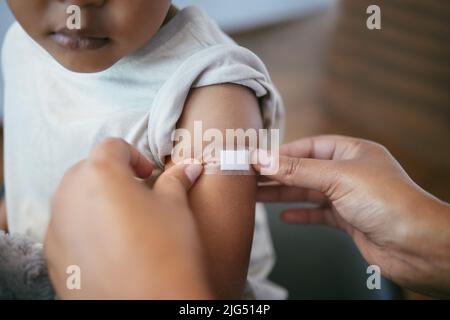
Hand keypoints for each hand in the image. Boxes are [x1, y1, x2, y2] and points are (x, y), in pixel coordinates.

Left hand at [44, 138, 210, 298]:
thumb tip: (189, 167)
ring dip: (95, 202)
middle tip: (137, 196)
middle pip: (87, 171)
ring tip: (124, 224)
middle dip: (111, 177)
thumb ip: (176, 179)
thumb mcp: (176, 207)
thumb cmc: (167, 250)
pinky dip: (84, 231)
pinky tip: (110, 249)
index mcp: (101, 174)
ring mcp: (57, 229)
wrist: (152, 305)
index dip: (134, 156)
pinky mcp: (53, 258)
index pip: (112, 146)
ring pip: (72, 201)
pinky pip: (66, 232)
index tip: (148, 174)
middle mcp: (70, 196)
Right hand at [253, 135, 449, 297]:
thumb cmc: (388, 202)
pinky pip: (318, 214)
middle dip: (277, 174)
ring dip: (283, 194)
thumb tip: (263, 159)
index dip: (280, 154)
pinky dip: (301, 215)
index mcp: (351, 152)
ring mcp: (349, 197)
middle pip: (305, 170)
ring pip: (308, 192)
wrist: (417, 245)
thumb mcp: (337, 178)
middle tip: (249, 178)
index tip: (255, 160)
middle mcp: (350, 172)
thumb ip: (297, 170)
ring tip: (256, 196)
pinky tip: (284, 218)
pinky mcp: (349, 220)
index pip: (307, 148)